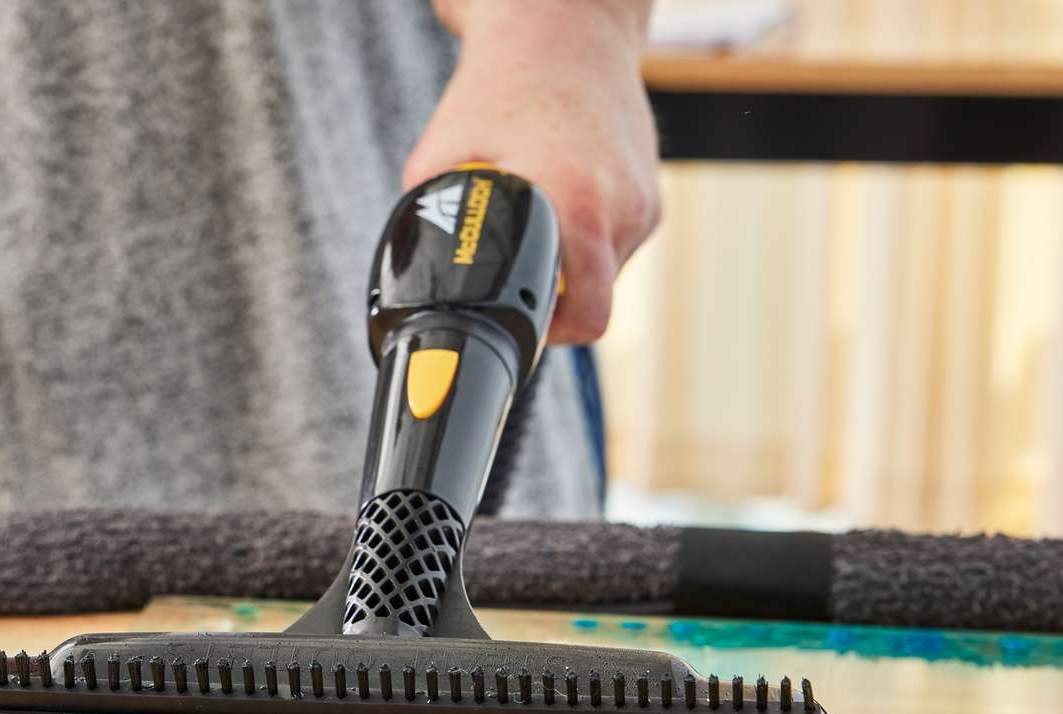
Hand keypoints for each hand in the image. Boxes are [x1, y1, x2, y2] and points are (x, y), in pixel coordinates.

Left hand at [408, 0, 660, 344]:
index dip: (545, 334)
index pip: (583, 317)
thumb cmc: (505, 83)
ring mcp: (643, 204)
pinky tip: (563, 204)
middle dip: (555, 302)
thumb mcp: (442, 151)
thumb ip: (429, 215)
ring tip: (540, 224)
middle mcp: (621, 210)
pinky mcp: (652, 197)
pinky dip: (589, 241)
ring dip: (571, 269)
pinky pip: (618, 246)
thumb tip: (410, 270)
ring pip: (606, 277)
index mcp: (576, 205)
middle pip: (593, 304)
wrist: (567, 27)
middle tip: (517, 279)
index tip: (517, 327)